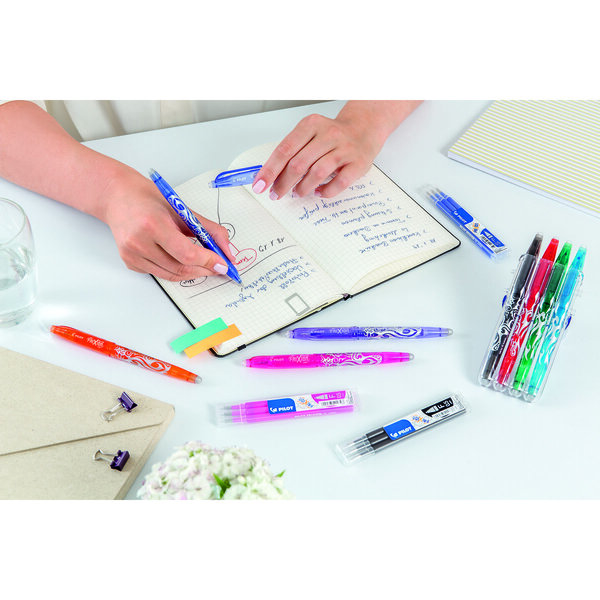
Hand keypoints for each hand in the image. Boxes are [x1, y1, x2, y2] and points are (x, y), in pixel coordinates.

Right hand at [101, 171, 235, 281]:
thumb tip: (227, 251)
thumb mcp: (182, 208)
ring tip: (204, 265)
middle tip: (218, 268)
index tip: (223, 264)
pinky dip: (175, 270)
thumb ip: (208, 229)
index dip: (208, 262)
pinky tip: (180, 260)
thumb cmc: (149, 198)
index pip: (187, 254)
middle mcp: (139, 242)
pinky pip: (160, 273)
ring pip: (171, 275)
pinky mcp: (129, 262)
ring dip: (192, 272)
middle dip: (204, 270)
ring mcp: (132, 255)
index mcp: (153, 225)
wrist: (117, 197)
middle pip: (180, 268)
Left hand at [252, 101, 420, 199]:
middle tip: (276, 194)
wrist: (364, 129)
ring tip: (297, 193)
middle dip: (283, 183)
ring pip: (317, 173)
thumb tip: (268, 176)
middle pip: (299, 164)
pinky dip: (325, 191)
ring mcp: (344, 149)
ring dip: (303, 188)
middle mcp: (328, 134)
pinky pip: (339, 183)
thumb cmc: (331, 136)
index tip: (260, 185)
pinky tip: (318, 192)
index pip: (285, 150)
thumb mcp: (309, 135)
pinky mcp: (358, 163)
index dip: (270, 170)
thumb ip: (291, 151)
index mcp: (311, 125)